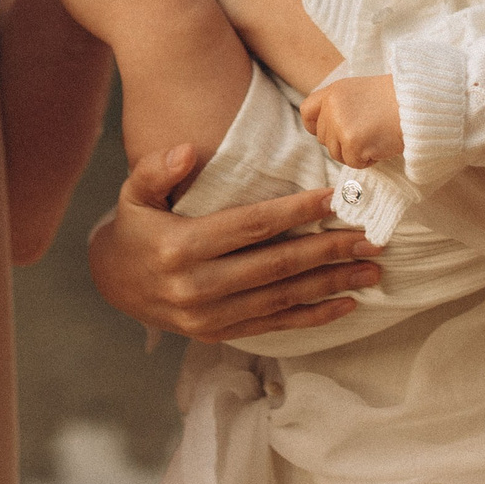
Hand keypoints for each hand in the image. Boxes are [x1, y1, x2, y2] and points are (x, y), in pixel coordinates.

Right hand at [87, 145, 383, 343]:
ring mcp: (210, 316)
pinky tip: (345, 304)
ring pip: (282, 298)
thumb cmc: (135, 227)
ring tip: (370, 270)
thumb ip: (156, 169)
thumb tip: (188, 150)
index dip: (295, 211)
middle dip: (328, 250)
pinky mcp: (219, 333)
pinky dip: (313, 317)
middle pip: (276, 265)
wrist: (114, 284)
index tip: (334, 199)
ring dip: (331, 284)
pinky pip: (275, 325)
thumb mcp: (133, 192)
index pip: (251, 225)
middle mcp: (198, 286)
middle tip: (370, 238)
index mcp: (181, 247)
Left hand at [300, 74, 402, 167]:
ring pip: (337, 154)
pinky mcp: (353, 143)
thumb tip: (331, 130)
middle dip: (343, 143)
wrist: (420, 103)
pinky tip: (382, 145)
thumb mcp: (362, 92)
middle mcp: (332, 106)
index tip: (331, 133)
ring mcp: (341, 124)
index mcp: (334, 91)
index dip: (315, 126)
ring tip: (377, 136)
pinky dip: (369, 160)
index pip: (307, 111)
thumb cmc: (397, 99)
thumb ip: (342, 106)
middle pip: (324, 139)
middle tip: (369, 134)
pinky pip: (354, 163)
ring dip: (356, 153)